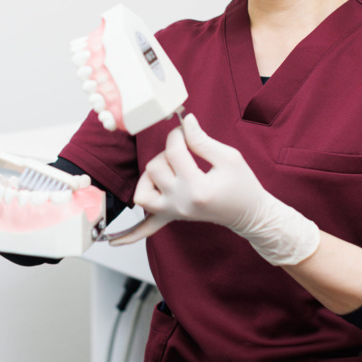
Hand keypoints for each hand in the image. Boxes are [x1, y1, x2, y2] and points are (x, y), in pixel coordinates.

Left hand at [111, 114, 319, 265]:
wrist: (249, 214)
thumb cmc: (243, 185)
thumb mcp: (229, 157)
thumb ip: (203, 140)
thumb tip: (184, 121)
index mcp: (197, 188)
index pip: (174, 151)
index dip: (179, 134)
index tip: (187, 131)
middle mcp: (181, 203)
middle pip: (155, 167)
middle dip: (168, 152)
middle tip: (186, 151)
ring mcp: (174, 213)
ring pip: (142, 192)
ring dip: (151, 176)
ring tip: (170, 169)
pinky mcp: (172, 218)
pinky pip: (146, 229)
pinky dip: (129, 235)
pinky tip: (112, 241)